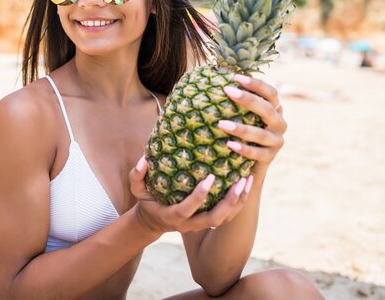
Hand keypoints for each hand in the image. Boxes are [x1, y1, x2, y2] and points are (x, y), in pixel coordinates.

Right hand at [129, 156, 253, 233]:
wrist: (154, 221)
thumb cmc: (146, 201)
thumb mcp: (137, 189)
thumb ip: (136, 175)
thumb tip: (144, 159)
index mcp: (172, 216)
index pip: (187, 209)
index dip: (200, 196)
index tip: (210, 178)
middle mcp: (189, 224)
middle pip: (214, 219)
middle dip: (229, 202)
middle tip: (239, 180)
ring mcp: (201, 225)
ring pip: (225, 220)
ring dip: (238, 202)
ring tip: (247, 180)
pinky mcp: (208, 222)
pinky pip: (228, 216)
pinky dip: (239, 202)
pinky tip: (246, 184)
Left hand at [218, 74, 286, 167]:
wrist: (251, 161)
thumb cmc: (243, 131)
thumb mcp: (243, 115)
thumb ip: (237, 101)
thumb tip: (218, 81)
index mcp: (275, 109)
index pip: (270, 93)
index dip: (256, 84)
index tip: (236, 77)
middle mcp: (279, 123)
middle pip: (266, 109)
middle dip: (248, 99)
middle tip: (228, 91)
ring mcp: (277, 141)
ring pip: (260, 134)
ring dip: (241, 128)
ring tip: (221, 123)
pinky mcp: (271, 157)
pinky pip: (258, 153)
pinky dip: (244, 149)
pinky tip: (229, 144)